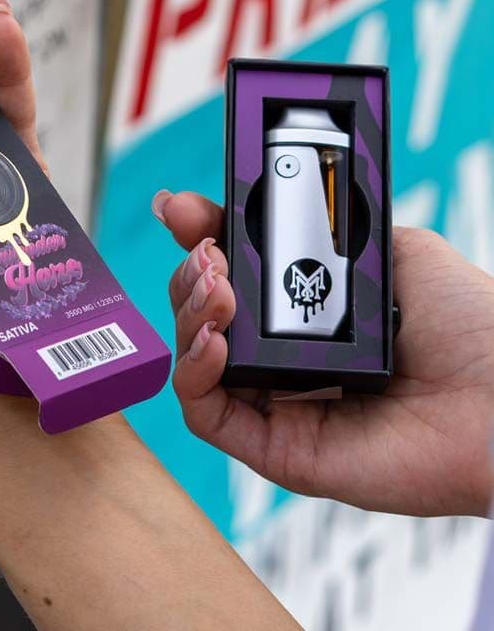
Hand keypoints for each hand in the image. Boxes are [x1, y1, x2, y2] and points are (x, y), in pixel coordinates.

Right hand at [157, 190, 493, 516]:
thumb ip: (320, 222)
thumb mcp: (388, 247)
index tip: (182, 212)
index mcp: (307, 310)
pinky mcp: (278, 448)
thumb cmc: (467, 325)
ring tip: (219, 288)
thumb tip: (257, 198)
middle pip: (200, 311)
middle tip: (213, 255)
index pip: (232, 273)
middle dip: (191, 272)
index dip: (201, 241)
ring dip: (188, 313)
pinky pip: (206, 413)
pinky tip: (213, 339)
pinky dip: (192, 370)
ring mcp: (279, 403)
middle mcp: (286, 356)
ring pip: (193, 357)